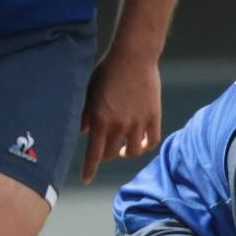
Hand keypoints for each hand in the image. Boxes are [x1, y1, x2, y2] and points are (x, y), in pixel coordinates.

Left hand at [79, 43, 160, 183]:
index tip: (86, 180)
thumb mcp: (90, 92)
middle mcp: (119, 125)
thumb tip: (82, 133)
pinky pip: (151, 142)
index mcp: (100, 120)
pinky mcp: (153, 117)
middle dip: (106, 154)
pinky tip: (140, 143)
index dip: (90, 169)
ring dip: (125, 152)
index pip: (93, 154)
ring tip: (123, 146)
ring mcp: (138, 123)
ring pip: (132, 152)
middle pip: (112, 154)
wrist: (134, 56)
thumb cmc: (107, 71)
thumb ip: (85, 115)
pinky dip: (145, 146)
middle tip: (105, 148)